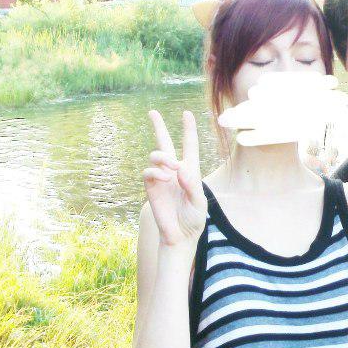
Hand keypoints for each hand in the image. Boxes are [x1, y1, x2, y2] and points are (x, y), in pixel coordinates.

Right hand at [143, 110, 206, 246]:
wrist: (180, 235)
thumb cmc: (193, 219)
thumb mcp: (199, 202)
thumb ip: (192, 185)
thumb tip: (180, 168)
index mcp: (190, 171)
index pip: (189, 146)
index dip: (188, 130)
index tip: (187, 113)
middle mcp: (174, 171)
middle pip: (165, 144)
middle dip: (159, 128)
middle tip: (152, 112)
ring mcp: (162, 178)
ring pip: (156, 156)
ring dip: (162, 156)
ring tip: (171, 165)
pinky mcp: (151, 188)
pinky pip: (149, 172)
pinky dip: (156, 171)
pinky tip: (165, 178)